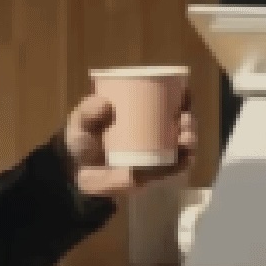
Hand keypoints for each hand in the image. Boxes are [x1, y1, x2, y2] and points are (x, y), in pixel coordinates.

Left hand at [64, 93, 194, 201]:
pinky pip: (174, 168)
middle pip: (179, 124)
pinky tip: (186, 156)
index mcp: (139, 114)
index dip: (181, 96)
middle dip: (189, 120)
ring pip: (182, 145)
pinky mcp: (153, 174)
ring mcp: (155, 154)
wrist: (75, 174)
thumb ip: (89, 111)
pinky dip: (183, 162)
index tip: (186, 91)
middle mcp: (153, 132)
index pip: (166, 102)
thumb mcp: (81, 120)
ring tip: (186, 136)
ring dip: (190, 139)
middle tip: (185, 118)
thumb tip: (107, 104)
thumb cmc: (81, 141)